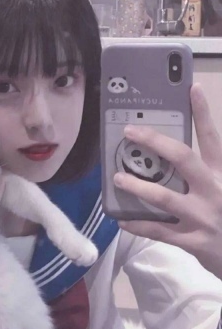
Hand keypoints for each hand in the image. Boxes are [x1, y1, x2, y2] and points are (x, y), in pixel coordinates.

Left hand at [114, 83, 221, 278]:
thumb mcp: (221, 186)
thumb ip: (205, 172)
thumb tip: (170, 155)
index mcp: (221, 174)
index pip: (212, 138)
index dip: (203, 112)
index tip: (191, 88)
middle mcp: (213, 190)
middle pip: (183, 158)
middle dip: (154, 141)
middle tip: (129, 131)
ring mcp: (202, 216)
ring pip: (164, 196)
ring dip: (137, 186)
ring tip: (118, 178)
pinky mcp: (193, 240)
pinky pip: (158, 231)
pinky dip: (138, 225)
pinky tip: (121, 220)